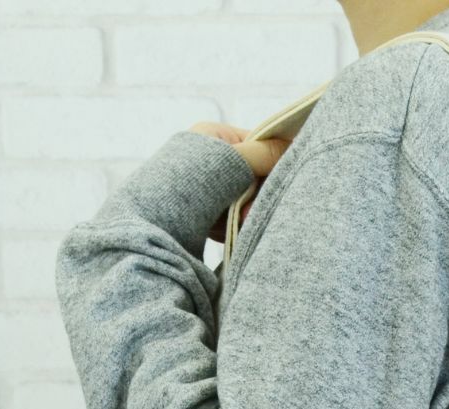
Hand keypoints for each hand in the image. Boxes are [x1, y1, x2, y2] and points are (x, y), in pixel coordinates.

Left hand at [190, 121, 291, 243]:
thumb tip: (295, 146)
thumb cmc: (190, 182)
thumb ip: (265, 153)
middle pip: (253, 175)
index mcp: (213, 137)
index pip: (258, 143)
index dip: (273, 160)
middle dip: (257, 195)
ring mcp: (206, 189)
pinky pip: (231, 219)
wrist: (153, 223)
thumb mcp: (234, 160)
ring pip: (244, 200)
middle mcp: (209, 160)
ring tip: (238, 222)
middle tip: (250, 209)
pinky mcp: (204, 216)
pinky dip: (233, 226)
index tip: (281, 177)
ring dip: (246, 214)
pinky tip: (227, 231)